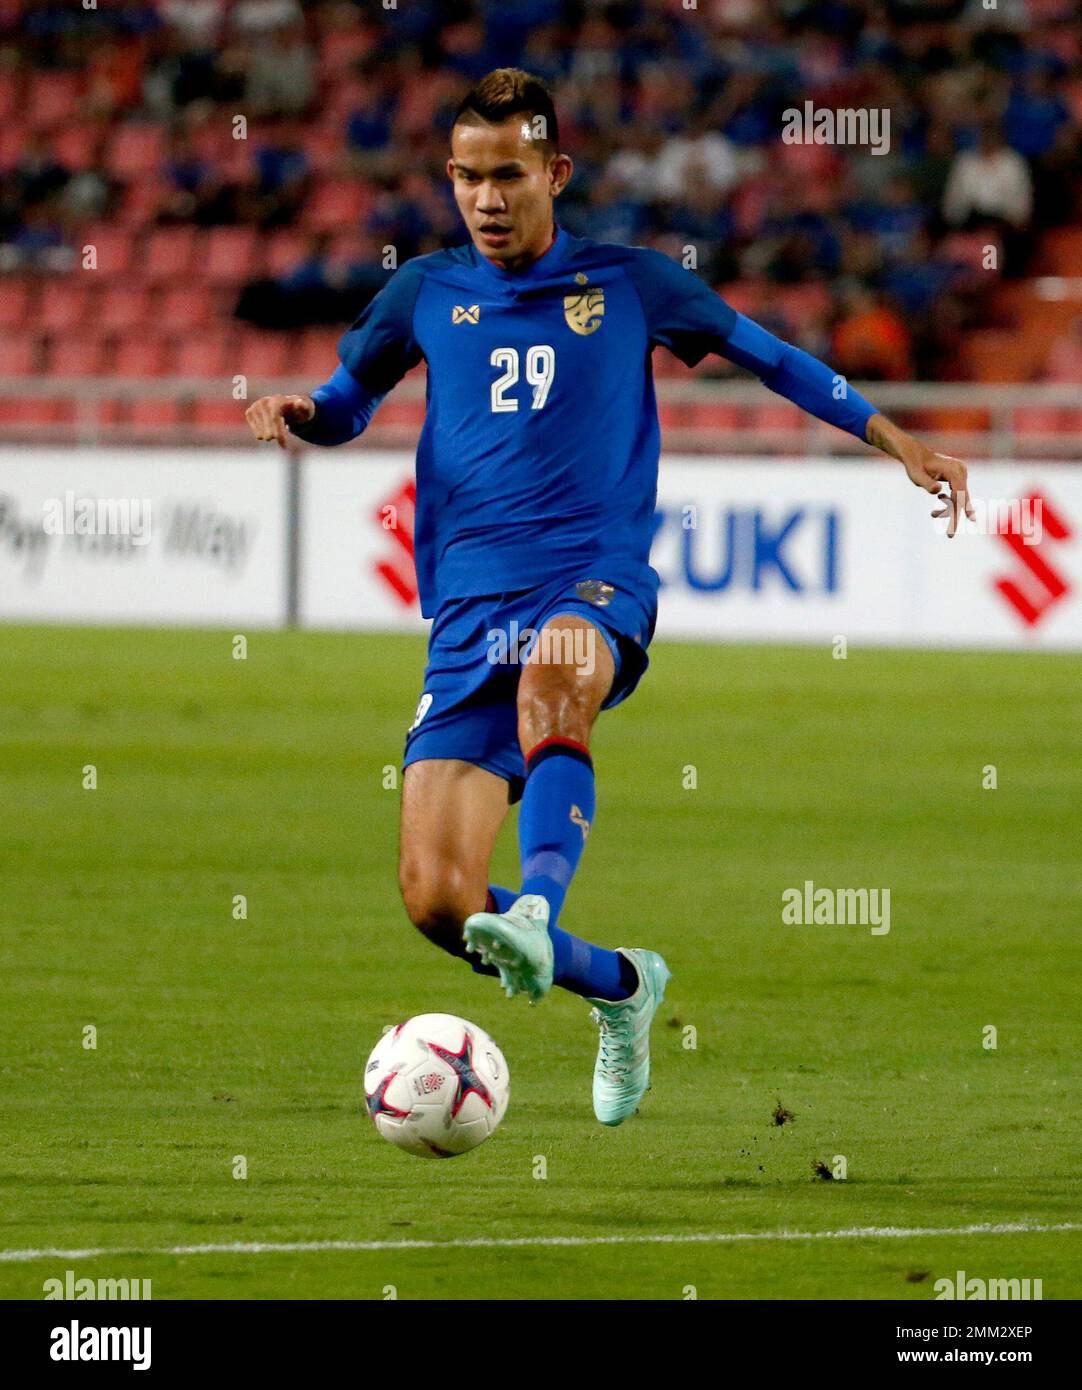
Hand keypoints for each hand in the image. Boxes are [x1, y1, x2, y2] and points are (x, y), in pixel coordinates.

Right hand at [245, 394, 314, 447]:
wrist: (287, 406)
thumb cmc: (299, 410)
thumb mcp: (306, 409)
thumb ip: (304, 407)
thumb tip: (300, 403)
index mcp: (276, 400)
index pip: (274, 419)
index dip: (279, 433)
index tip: (284, 446)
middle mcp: (264, 402)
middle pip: (267, 427)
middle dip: (276, 437)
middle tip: (284, 444)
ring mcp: (255, 407)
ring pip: (261, 433)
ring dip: (272, 438)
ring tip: (278, 432)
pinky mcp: (249, 413)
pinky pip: (257, 434)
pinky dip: (265, 436)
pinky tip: (270, 430)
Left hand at [865, 415, 975, 538]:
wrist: (914, 454)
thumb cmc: (915, 466)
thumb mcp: (917, 476)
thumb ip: (926, 483)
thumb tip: (937, 491)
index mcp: (954, 471)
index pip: (959, 495)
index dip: (960, 511)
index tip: (960, 525)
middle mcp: (961, 471)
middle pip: (961, 498)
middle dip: (955, 516)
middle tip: (949, 536)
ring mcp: (961, 472)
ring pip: (959, 497)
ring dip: (948, 508)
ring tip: (932, 514)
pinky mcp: (958, 475)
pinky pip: (956, 492)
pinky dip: (949, 500)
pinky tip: (940, 498)